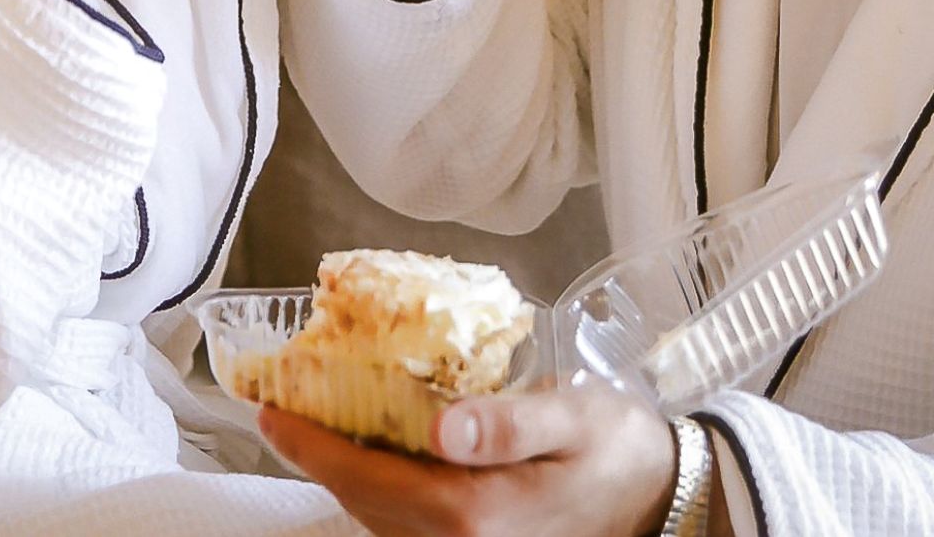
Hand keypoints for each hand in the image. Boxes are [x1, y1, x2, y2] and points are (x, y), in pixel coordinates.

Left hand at [258, 378, 679, 536]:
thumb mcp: (572, 420)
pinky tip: (368, 454)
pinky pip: (404, 524)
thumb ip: (507, 423)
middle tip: (277, 409)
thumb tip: (443, 426)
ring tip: (309, 425)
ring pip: (378, 518)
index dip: (311, 446)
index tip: (269, 412)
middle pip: (363, 502)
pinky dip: (375, 489)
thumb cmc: (617, 448)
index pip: (368, 477)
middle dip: (316, 457)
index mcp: (474, 513)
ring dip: (342, 474)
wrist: (664, 498)